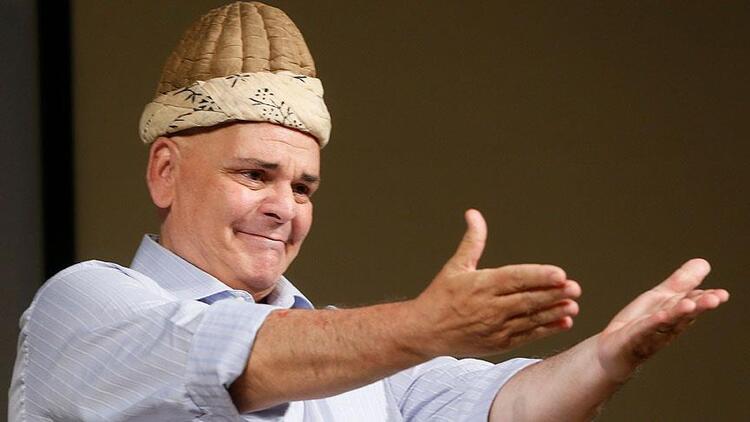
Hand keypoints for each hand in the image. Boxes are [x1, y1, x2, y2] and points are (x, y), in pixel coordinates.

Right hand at [412, 209, 580, 357]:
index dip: (538, 276)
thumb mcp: (455, 267)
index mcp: (481, 285)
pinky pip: (527, 336)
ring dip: (553, 313)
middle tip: (575, 288)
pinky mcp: (499, 343)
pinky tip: (563, 323)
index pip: (515, 279)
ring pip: (530, 319)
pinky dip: (546, 330)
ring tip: (573, 306)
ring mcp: (495, 327)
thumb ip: (472, 241)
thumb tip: (474, 214)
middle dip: (553, 294)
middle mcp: (490, 307)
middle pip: (527, 299)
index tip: (559, 274)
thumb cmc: (441, 297)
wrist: (425, 331)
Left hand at [597, 258, 729, 381]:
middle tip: (715, 299)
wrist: (615, 350)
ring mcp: (652, 333)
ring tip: (690, 304)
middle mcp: (668, 325)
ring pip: (668, 322)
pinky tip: (660, 315)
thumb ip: (681, 282)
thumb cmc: (640, 324)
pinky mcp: (635, 338)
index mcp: (676, 313)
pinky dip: (653, 323)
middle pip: (685, 314)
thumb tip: (704, 263)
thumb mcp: (661, 298)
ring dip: (679, 314)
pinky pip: (644, 329)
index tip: (722, 294)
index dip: (707, 299)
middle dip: (700, 306)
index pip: (693, 303)